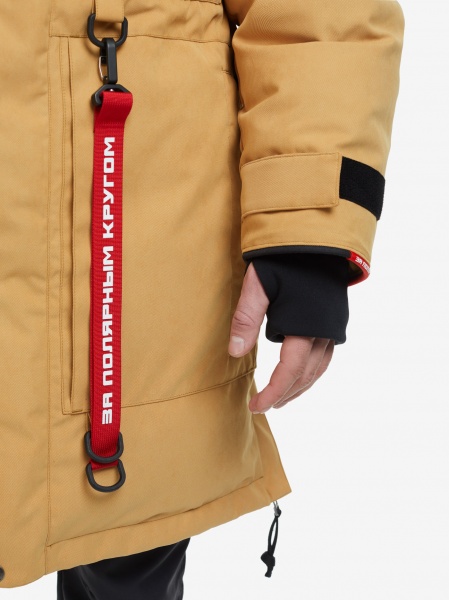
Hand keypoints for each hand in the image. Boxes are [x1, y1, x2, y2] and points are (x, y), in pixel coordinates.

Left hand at [228, 262, 334, 412]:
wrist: (318, 237)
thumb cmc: (284, 258)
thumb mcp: (258, 283)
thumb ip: (246, 318)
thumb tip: (235, 353)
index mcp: (305, 326)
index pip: (289, 372)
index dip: (272, 392)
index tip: (255, 406)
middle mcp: (324, 332)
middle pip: (306, 375)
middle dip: (285, 394)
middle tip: (264, 405)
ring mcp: (333, 327)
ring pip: (319, 369)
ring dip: (300, 387)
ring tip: (282, 398)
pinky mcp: (335, 320)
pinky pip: (326, 357)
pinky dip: (313, 372)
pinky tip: (302, 373)